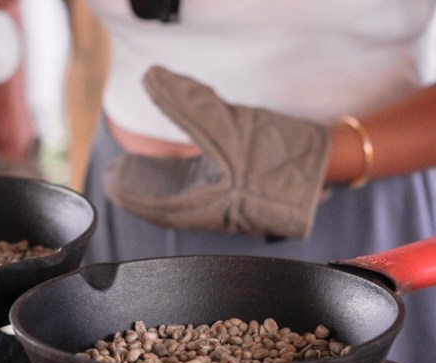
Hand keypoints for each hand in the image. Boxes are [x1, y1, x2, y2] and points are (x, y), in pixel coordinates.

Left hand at [103, 66, 331, 238]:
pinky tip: (176, 168)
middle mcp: (209, 212)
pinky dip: (181, 182)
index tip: (110, 179)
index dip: (128, 193)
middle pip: (162, 206)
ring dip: (157, 187)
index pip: (152, 206)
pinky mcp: (239, 197)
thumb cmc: (278, 153)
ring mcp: (224, 207)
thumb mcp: (227, 123)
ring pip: (181, 200)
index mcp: (201, 205)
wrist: (325, 168)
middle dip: (137, 191)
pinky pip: (200, 194)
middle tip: (116, 177)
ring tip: (138, 171)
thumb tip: (150, 77)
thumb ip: (186, 101)